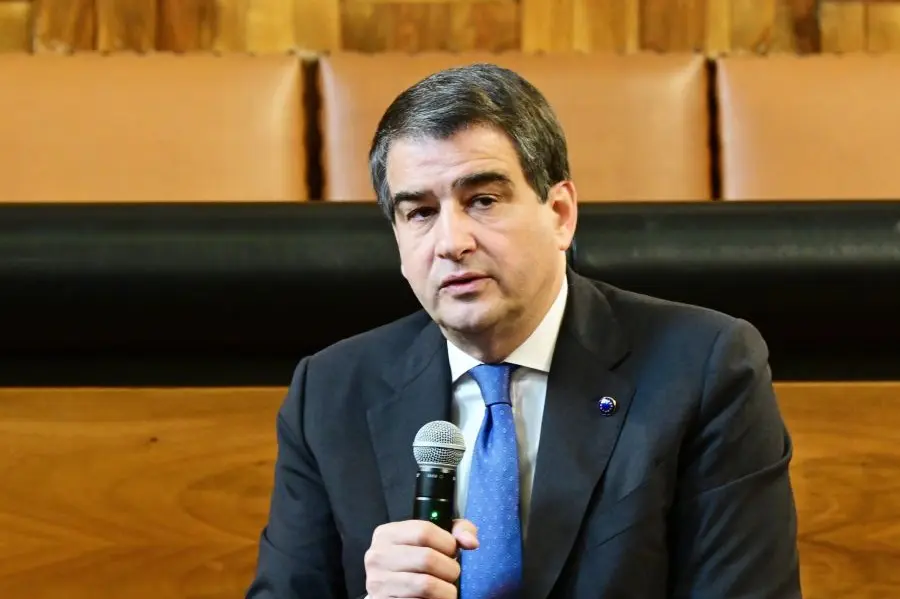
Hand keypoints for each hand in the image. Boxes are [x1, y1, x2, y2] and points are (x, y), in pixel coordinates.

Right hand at [364, 519, 478, 598]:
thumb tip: (471, 542)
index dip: (447, 543)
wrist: (391, 589)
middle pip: (427, 558)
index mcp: (387, 534)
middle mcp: (377, 556)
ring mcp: (377, 582)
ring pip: (426, 585)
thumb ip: (455, 531)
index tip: (452, 551)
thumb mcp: (431, 539)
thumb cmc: (415, 562)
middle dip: (449, 568)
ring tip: (446, 589)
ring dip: (446, 590)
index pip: (424, 531)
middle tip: (451, 574)